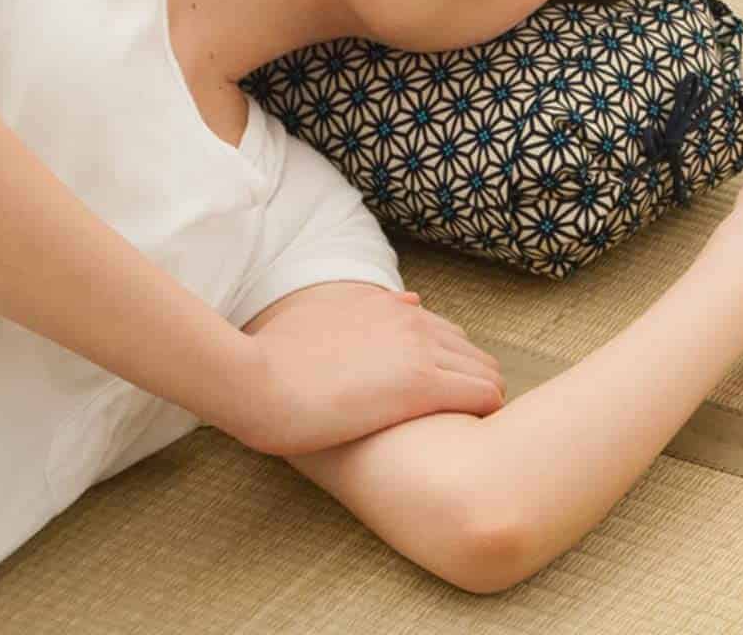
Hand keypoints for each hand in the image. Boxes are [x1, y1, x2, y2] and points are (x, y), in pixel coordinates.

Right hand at [239, 289, 506, 456]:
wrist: (255, 378)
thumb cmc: (272, 362)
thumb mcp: (319, 319)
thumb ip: (364, 311)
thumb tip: (410, 300)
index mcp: (384, 305)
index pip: (446, 333)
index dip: (449, 368)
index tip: (442, 400)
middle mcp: (409, 319)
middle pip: (473, 352)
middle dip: (472, 386)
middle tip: (459, 427)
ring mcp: (417, 349)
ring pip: (487, 373)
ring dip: (483, 402)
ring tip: (468, 440)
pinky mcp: (421, 384)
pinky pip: (485, 396)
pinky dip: (486, 416)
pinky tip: (469, 443)